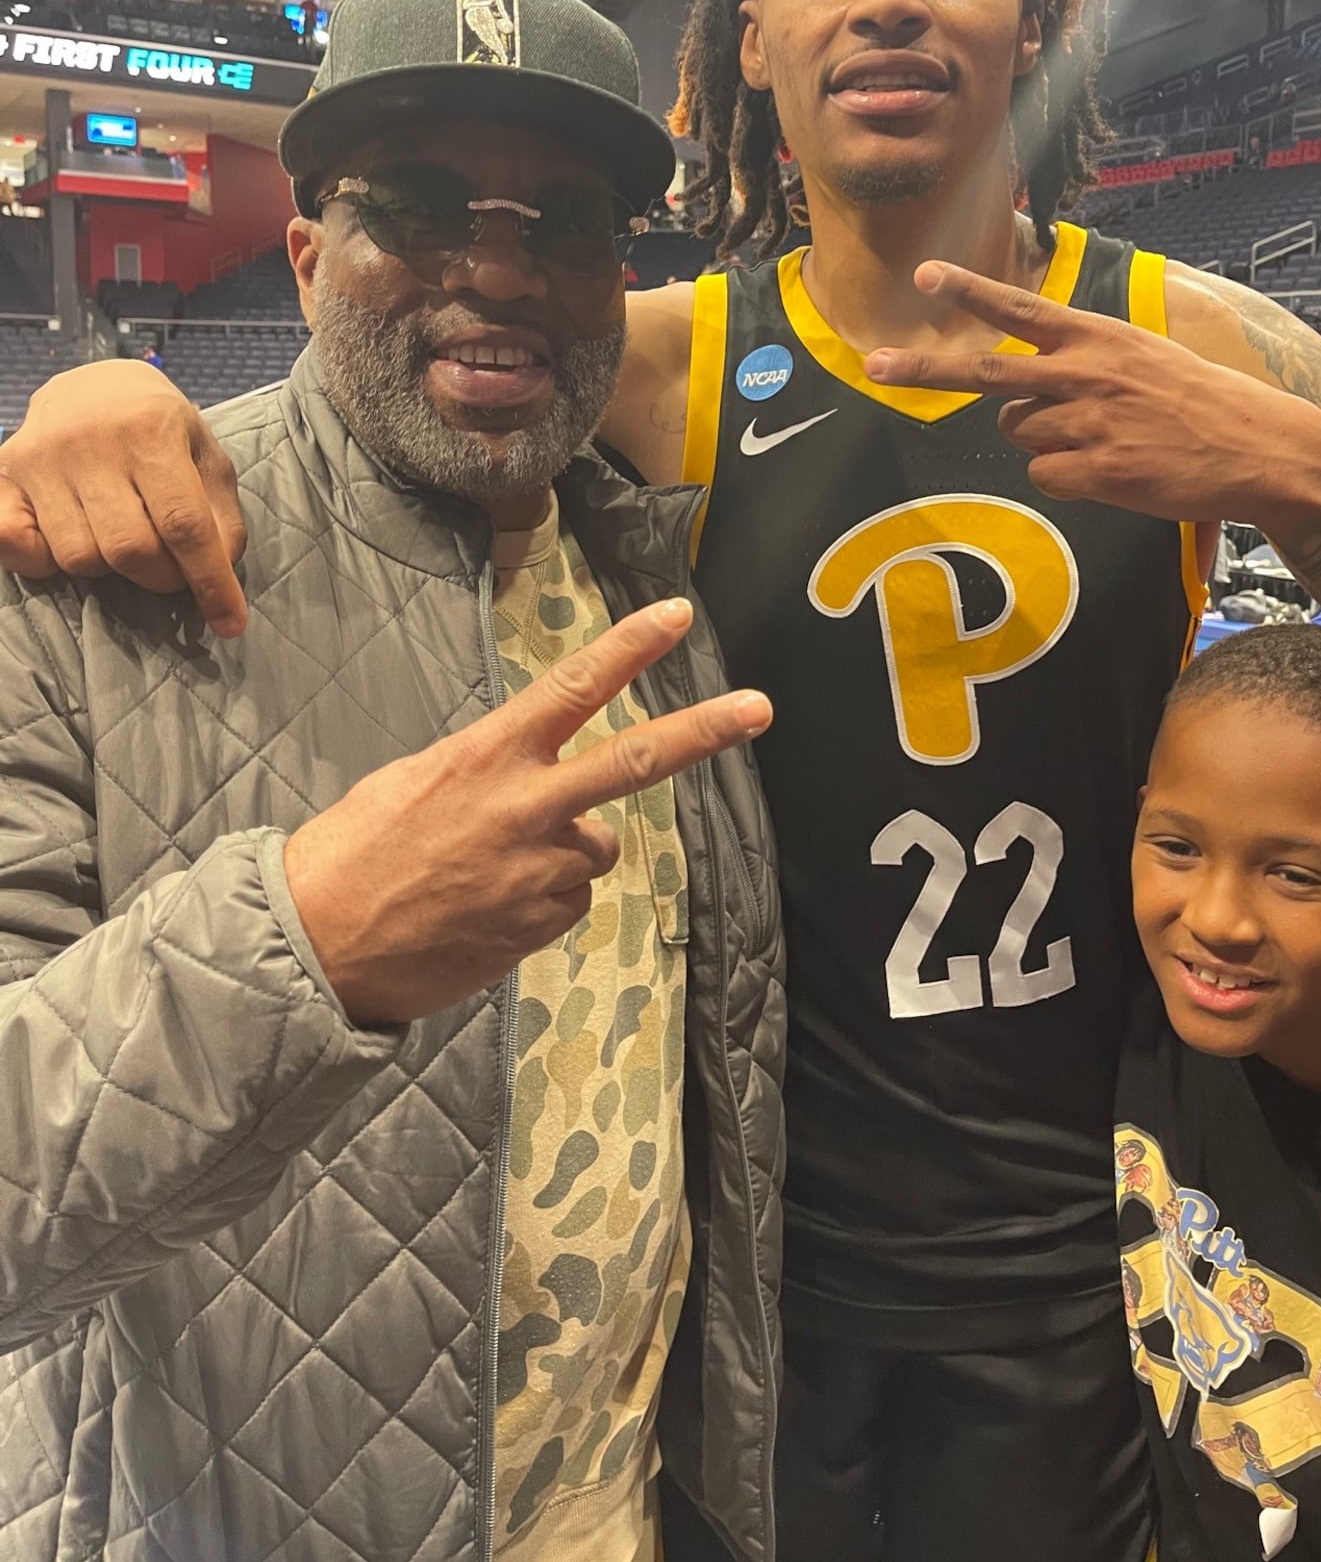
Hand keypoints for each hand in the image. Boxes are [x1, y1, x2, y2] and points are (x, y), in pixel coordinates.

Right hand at [0, 361, 247, 635]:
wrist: (92, 385)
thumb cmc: (159, 428)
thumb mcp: (204, 454)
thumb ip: (220, 511)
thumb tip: (222, 568)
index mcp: (151, 430)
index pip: (184, 523)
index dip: (210, 580)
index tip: (231, 623)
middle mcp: (91, 442)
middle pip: (130, 549)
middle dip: (161, 577)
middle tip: (171, 568)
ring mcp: (40, 458)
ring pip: (79, 557)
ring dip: (110, 569)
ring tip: (122, 538)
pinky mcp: (4, 474)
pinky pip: (17, 545)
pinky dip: (43, 562)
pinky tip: (68, 539)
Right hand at [283, 599, 771, 1023]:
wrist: (320, 945)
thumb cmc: (354, 853)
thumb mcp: (413, 781)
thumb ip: (486, 769)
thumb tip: (524, 775)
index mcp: (488, 756)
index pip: (572, 688)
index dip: (629, 648)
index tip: (676, 616)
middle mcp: (526, 806)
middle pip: (635, 760)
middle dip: (704, 731)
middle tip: (760, 709)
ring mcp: (539, 869)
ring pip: (593, 847)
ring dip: (563, 853)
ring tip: (492, 871)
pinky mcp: (541, 924)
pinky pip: (569, 899)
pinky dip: (544, 901)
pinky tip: (488, 908)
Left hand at [862, 260, 1320, 522]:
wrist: (1260, 448)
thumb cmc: (1199, 400)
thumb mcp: (1143, 355)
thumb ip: (1083, 360)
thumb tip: (1022, 393)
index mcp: (1098, 337)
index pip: (1021, 307)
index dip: (970, 291)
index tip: (925, 274)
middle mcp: (1085, 374)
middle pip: (985, 372)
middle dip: (923, 368)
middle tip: (873, 364)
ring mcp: (1089, 424)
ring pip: (1020, 433)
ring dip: (1046, 439)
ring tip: (1103, 438)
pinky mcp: (1097, 472)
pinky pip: (1046, 476)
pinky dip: (1069, 477)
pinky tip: (1112, 469)